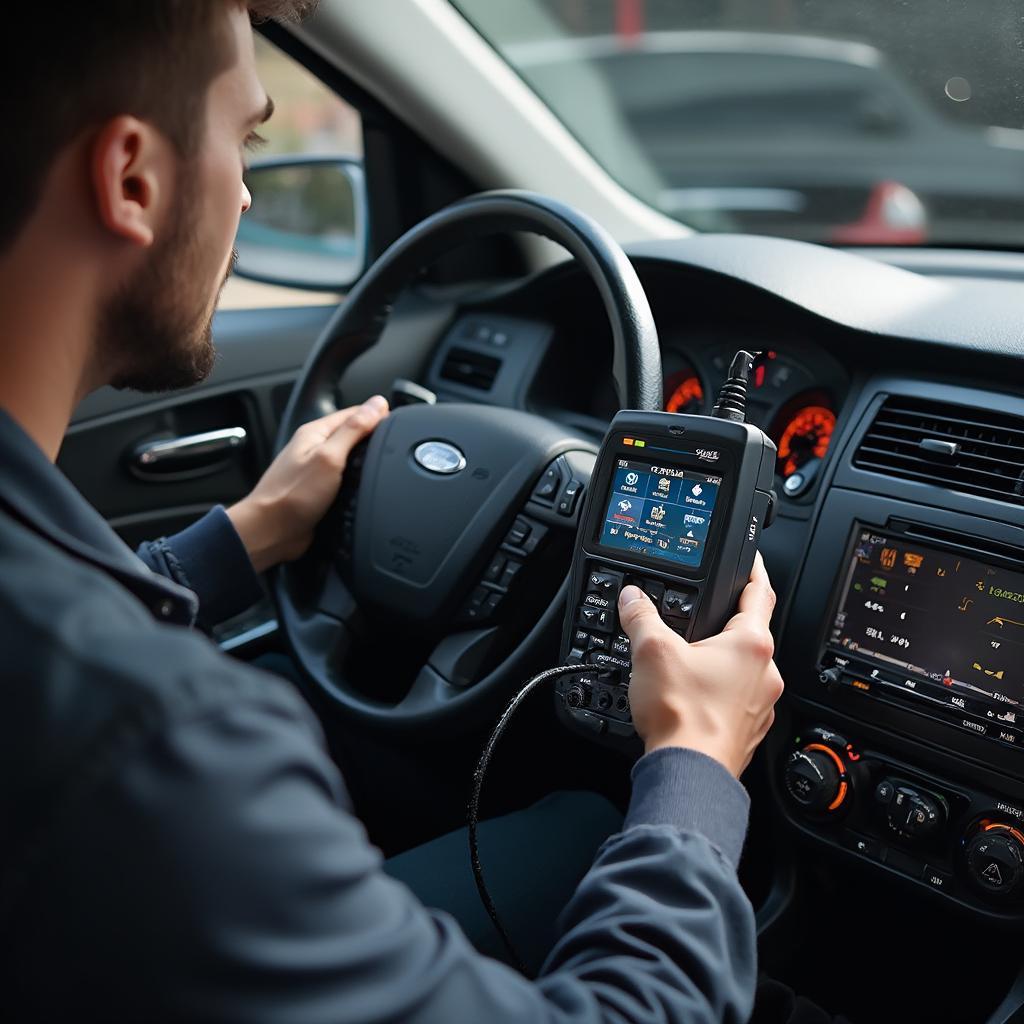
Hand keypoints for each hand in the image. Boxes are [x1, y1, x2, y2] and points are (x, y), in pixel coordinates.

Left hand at [226, 395, 388, 572]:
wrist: (271, 532)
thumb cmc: (291, 496)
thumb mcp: (329, 457)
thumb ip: (354, 430)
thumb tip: (376, 405)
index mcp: (315, 433)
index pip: (354, 412)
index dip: (377, 416)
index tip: (396, 424)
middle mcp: (314, 448)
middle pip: (352, 435)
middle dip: (373, 439)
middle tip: (391, 446)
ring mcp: (316, 470)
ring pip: (350, 459)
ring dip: (365, 462)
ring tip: (380, 465)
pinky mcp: (319, 491)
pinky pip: (344, 480)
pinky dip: (356, 482)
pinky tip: (364, 487)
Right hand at [618, 552, 783, 777]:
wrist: (690, 771)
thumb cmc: (683, 715)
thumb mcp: (652, 651)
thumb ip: (641, 617)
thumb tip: (633, 599)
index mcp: (751, 644)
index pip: (759, 592)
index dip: (754, 570)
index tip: (752, 560)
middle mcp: (765, 673)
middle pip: (750, 633)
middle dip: (725, 624)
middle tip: (702, 619)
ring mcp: (760, 704)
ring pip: (743, 670)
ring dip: (721, 663)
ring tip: (689, 664)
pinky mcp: (749, 730)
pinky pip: (737, 700)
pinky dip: (718, 694)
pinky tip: (692, 698)